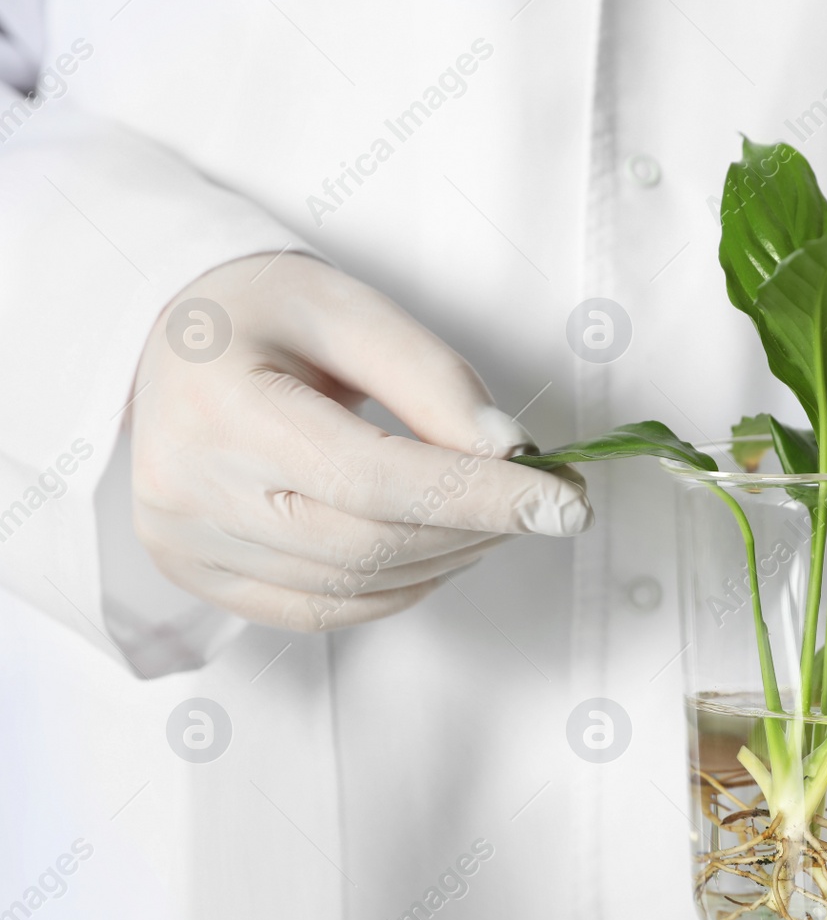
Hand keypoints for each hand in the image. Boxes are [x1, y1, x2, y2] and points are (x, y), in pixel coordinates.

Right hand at [130, 252, 590, 631]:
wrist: (169, 341)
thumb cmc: (264, 313)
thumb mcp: (348, 309)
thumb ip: (429, 377)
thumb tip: (507, 449)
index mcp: (219, 405)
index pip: (375, 478)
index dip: (480, 497)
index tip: (564, 502)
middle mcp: (188, 488)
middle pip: (371, 543)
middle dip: (479, 527)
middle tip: (544, 500)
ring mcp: (185, 543)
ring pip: (355, 585)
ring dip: (450, 558)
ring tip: (496, 515)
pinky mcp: (197, 575)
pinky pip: (321, 611)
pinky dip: (399, 588)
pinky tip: (440, 550)